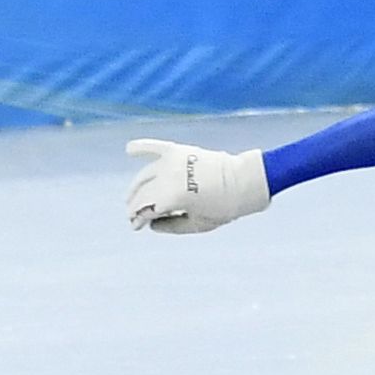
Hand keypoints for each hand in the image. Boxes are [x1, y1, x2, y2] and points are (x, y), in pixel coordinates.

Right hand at [125, 138, 270, 234]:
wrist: (244, 181)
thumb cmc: (224, 207)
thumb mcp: (198, 224)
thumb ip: (171, 225)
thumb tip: (151, 225)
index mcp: (172, 198)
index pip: (145, 209)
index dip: (137, 220)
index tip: (136, 227)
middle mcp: (168, 177)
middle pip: (143, 193)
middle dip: (135, 206)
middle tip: (133, 215)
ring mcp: (172, 162)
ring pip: (145, 175)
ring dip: (136, 186)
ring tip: (133, 196)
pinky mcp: (178, 150)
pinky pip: (154, 147)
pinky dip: (141, 147)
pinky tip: (129, 149)